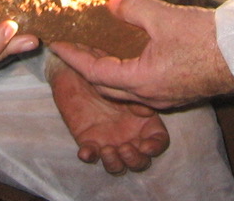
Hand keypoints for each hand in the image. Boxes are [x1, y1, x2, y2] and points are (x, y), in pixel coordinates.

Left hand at [47, 55, 169, 174]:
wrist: (75, 68)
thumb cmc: (104, 68)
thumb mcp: (123, 76)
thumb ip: (136, 92)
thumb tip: (145, 109)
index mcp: (143, 119)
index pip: (158, 142)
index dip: (155, 148)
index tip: (146, 146)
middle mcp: (128, 134)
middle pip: (140, 161)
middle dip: (134, 160)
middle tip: (124, 148)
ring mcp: (109, 139)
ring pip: (118, 166)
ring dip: (115, 163)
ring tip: (108, 150)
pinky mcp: (88, 141)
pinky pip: (91, 156)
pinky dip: (89, 156)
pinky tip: (85, 151)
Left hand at [48, 0, 233, 110]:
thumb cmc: (207, 40)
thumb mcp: (164, 17)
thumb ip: (134, 8)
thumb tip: (112, 5)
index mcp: (142, 81)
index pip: (95, 73)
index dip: (74, 57)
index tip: (58, 45)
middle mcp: (150, 95)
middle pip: (107, 86)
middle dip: (88, 66)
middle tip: (76, 45)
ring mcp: (166, 97)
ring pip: (127, 89)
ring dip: (109, 70)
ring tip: (101, 47)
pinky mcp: (179, 92)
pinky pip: (144, 87)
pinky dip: (130, 72)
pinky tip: (133, 53)